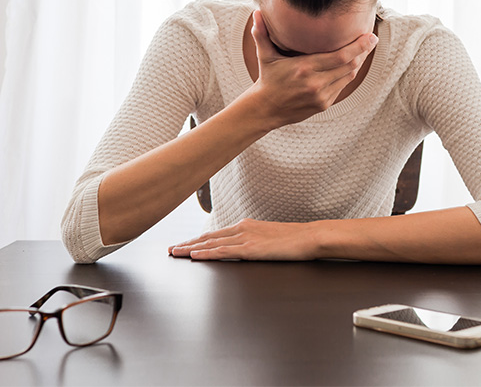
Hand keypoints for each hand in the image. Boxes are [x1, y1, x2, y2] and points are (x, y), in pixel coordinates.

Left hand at [168, 218, 318, 260]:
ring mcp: (245, 238)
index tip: (183, 244)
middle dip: (187, 243)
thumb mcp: (269, 238)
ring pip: (211, 242)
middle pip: (208, 236)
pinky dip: (206, 252)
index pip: (216, 233)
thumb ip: (255, 241)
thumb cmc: (294, 240)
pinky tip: (195, 255)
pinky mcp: (251, 248)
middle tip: (171, 249)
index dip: (197, 239)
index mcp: (246, 226)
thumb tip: (245, 249)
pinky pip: (223, 250)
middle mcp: (242, 228)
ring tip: (175, 252)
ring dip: (190, 248)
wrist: (309, 237)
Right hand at [248, 10, 377, 127]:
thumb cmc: (267, 79)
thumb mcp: (264, 56)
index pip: (341, 56)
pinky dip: (347, 75)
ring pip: (348, 77)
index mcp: (304, 68)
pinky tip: (349, 65)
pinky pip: (341, 87)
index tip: (371, 36)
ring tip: (364, 50)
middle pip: (350, 65)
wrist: (266, 109)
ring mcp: (321, 96)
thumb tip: (256, 12)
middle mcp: (316, 83)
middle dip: (364, 52)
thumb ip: (261, 34)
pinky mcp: (324, 105)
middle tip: (372, 39)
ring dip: (358, 63)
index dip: (359, 46)